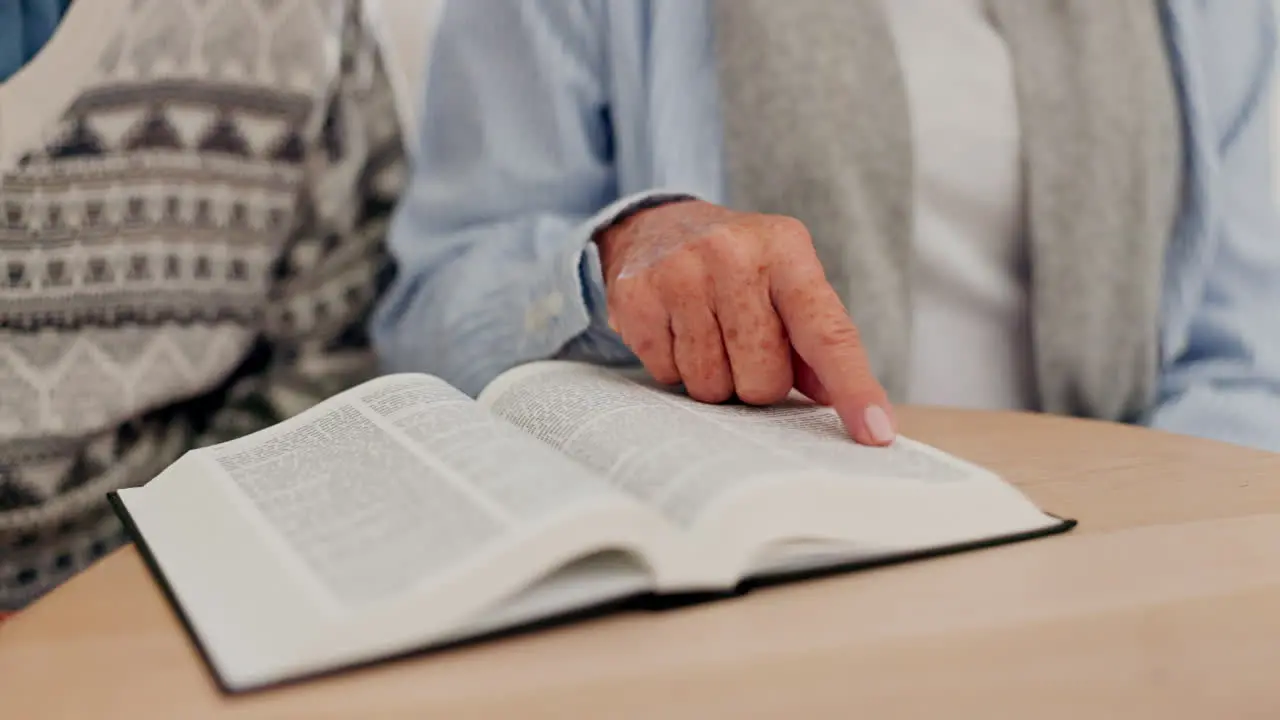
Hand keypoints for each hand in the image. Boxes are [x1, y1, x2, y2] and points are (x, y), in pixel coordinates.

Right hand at [597, 200, 895, 445]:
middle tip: (740, 344)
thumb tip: (833, 399)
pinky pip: (666, 375)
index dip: (853, 387)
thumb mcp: (785, 283)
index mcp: (786, 250)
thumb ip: (815, 340)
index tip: (876, 434)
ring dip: (712, 377)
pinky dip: (672, 366)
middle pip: (763, 378)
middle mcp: (733, 255)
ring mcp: (680, 273)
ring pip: (711, 385)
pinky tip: (673, 329)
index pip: (827, 333)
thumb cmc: (736, 267)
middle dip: (755, 380)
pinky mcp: (636, 296)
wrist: (655, 225)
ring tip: (704, 334)